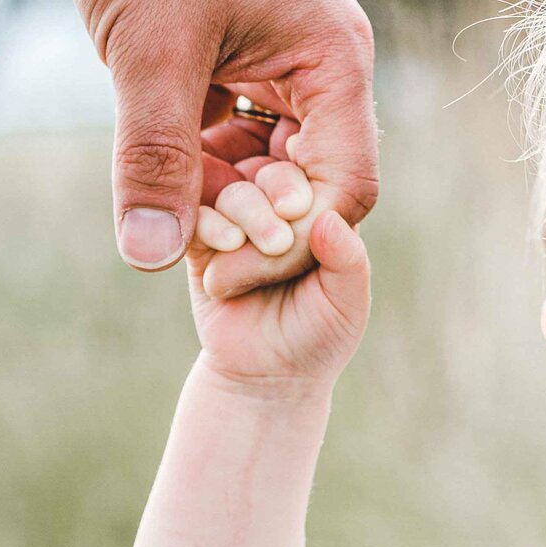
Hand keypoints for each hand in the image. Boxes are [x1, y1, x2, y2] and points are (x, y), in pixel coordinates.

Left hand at [61, 0, 376, 285]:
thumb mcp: (149, 52)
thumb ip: (156, 158)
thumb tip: (152, 256)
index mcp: (333, 60)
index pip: (343, 188)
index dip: (289, 242)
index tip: (219, 269)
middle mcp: (318, 61)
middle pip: (302, 180)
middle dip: (246, 220)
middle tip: (177, 244)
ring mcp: (275, 49)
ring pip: (259, 155)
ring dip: (213, 187)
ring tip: (156, 203)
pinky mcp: (231, 38)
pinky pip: (228, 121)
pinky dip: (193, 148)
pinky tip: (147, 158)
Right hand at [189, 161, 370, 387]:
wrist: (267, 376)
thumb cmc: (318, 335)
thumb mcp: (346, 301)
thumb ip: (348, 261)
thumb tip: (330, 218)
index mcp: (318, 211)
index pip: (318, 170)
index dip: (312, 169)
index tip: (306, 192)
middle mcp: (277, 210)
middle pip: (273, 170)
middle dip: (279, 188)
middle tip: (287, 218)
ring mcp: (238, 224)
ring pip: (235, 190)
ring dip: (247, 211)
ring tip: (258, 245)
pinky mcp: (203, 245)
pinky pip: (197, 217)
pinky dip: (211, 225)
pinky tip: (228, 244)